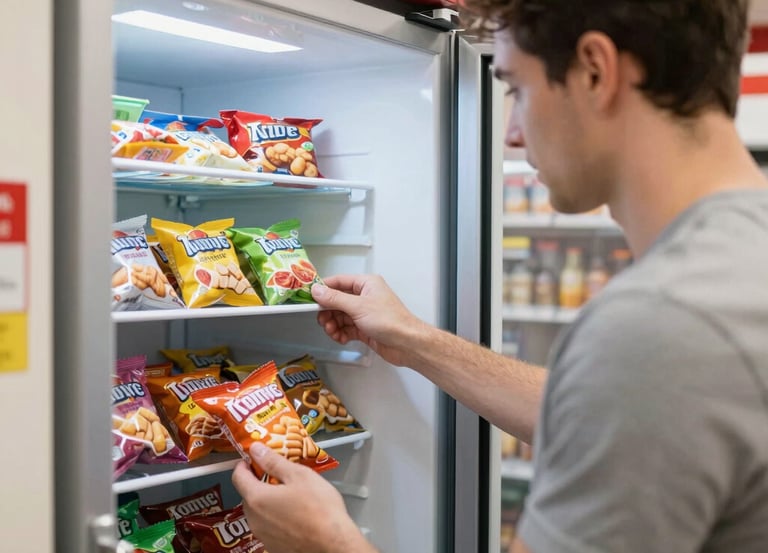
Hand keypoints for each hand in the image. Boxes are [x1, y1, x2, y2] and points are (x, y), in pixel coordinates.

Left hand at [232, 443, 372, 552]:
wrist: (332, 545)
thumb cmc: (319, 509)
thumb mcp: (299, 476)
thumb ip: (274, 461)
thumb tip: (257, 450)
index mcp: (257, 498)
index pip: (238, 477)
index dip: (244, 464)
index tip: (253, 459)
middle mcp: (254, 520)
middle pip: (248, 495)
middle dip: (260, 483)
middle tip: (280, 476)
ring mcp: (263, 536)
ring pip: (259, 512)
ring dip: (269, 502)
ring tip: (292, 496)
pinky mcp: (273, 547)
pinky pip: (269, 527)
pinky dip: (277, 518)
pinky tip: (296, 515)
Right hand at [311, 274, 425, 366]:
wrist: (407, 344)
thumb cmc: (391, 321)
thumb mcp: (358, 306)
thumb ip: (335, 298)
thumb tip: (317, 290)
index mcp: (366, 284)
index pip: (338, 282)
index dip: (323, 289)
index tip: (310, 298)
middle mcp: (365, 297)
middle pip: (336, 301)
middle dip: (327, 312)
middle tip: (323, 320)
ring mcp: (364, 313)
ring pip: (340, 317)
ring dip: (333, 325)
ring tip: (332, 332)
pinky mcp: (364, 328)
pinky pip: (346, 329)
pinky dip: (340, 334)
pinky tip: (340, 338)